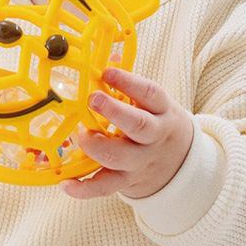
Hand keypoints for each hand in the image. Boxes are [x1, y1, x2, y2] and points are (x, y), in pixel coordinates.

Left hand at [61, 67, 193, 199]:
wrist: (180, 166)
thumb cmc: (158, 124)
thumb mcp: (154, 103)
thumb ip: (130, 84)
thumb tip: (108, 57)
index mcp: (162, 112)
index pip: (150, 94)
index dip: (129, 82)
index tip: (107, 72)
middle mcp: (153, 138)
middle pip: (138, 126)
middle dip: (114, 112)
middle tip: (93, 98)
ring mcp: (140, 162)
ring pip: (119, 157)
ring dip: (95, 145)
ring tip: (79, 133)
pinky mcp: (127, 182)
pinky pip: (104, 187)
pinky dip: (84, 188)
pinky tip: (65, 183)